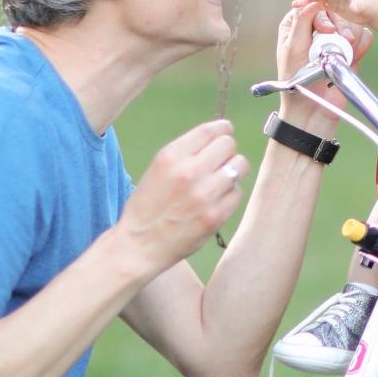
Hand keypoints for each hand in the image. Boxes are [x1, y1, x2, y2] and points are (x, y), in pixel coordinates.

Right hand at [119, 121, 250, 272]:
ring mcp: (204, 194)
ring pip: (239, 166)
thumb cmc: (147, 207)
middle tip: (220, 164)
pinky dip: (230, 195)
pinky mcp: (215, 216)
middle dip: (227, 152)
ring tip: (219, 183)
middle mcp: (188, 171)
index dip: (222, 130)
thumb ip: (186, 153)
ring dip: (232, 172)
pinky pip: (237, 193)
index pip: (211, 130)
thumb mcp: (158, 170)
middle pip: (229, 144)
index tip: (225, 133)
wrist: (138, 246)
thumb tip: (220, 135)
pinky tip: (216, 202)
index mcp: (171, 156)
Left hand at [274, 6, 372, 128]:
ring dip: (350, 37)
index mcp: (298, 24)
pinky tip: (352, 59)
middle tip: (337, 42)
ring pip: (352, 22)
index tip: (324, 30)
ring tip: (344, 55)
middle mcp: (317, 28)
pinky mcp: (351, 51)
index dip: (322, 11)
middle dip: (339, 26)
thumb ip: (302, 22)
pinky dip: (361, 46)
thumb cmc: (295, 82)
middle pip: (337, 9)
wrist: (313, 111)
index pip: (314, 1)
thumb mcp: (293, 48)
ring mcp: (336, 40)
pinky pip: (364, 38)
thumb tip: (314, 1)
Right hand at [292, 0, 377, 24]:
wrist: (375, 9)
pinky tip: (302, 14)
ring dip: (307, 2)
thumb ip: (360, 5)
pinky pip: (320, 5)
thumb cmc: (372, 5)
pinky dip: (311, 8)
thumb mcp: (367, 5)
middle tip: (296, 4)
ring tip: (295, 8)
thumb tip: (354, 7)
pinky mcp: (333, 4)